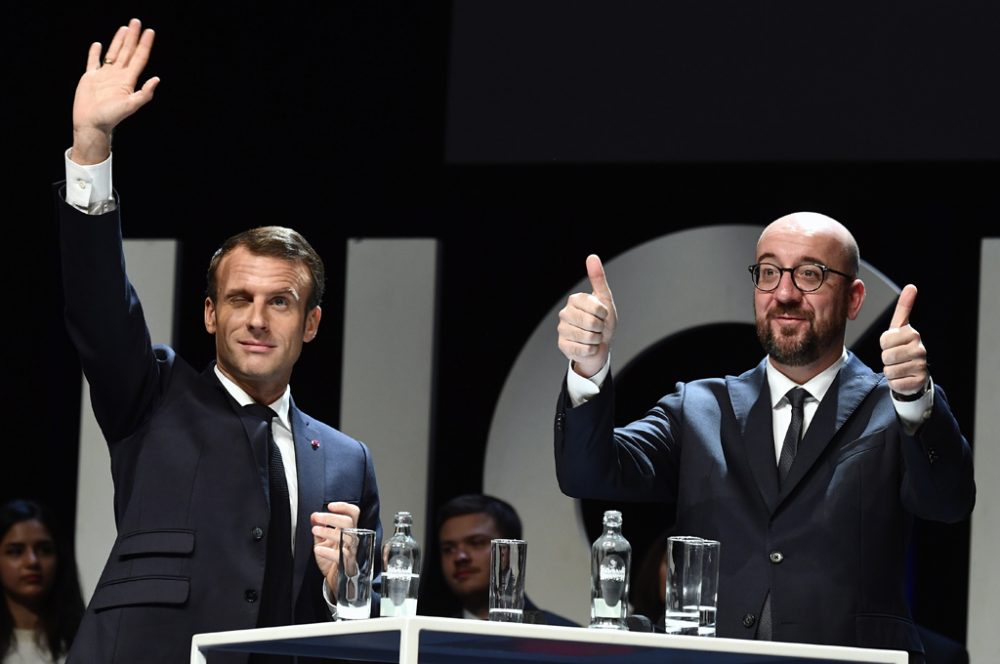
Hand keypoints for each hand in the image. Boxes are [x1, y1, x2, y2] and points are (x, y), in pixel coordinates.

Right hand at [71, 18, 158, 164]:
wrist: (92, 124)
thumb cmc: (111, 117)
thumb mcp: (131, 106)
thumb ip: (144, 93)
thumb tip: (157, 79)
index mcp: (128, 80)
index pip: (139, 58)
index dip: (144, 44)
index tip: (150, 31)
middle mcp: (118, 76)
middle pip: (128, 52)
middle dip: (133, 37)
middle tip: (136, 22)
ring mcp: (105, 76)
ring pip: (113, 53)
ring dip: (119, 41)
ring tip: (125, 29)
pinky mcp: (91, 78)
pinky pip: (93, 62)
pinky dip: (95, 53)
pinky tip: (98, 44)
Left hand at [311, 502, 360, 599]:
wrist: (334, 579)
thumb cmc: (331, 559)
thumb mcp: (322, 541)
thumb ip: (319, 528)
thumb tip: (313, 517)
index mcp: (348, 530)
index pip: (353, 513)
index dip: (344, 507)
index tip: (330, 506)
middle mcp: (352, 538)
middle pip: (349, 522)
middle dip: (332, 517)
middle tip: (317, 517)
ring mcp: (351, 551)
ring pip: (346, 537)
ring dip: (328, 532)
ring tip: (315, 530)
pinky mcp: (347, 564)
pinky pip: (340, 556)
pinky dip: (328, 552)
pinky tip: (318, 549)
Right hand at [557, 254, 617, 377]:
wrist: (599, 345)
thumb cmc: (603, 321)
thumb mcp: (604, 299)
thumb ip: (598, 278)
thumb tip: (592, 257)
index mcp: (574, 299)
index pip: (596, 308)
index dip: (604, 314)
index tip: (602, 315)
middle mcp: (564, 313)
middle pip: (591, 323)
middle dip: (601, 328)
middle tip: (598, 328)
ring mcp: (562, 330)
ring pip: (588, 337)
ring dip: (597, 340)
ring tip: (593, 337)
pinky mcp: (562, 345)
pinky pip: (584, 349)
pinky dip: (591, 350)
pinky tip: (588, 346)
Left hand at [880, 284, 928, 394]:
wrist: (914, 372)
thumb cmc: (902, 347)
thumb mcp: (900, 327)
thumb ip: (904, 307)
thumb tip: (911, 286)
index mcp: (913, 334)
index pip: (884, 339)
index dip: (884, 344)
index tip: (892, 343)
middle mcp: (920, 349)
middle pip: (886, 355)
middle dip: (886, 358)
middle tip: (895, 357)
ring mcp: (921, 366)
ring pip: (889, 370)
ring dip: (890, 370)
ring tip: (899, 366)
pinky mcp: (918, 381)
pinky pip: (895, 382)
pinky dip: (895, 382)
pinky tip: (903, 377)